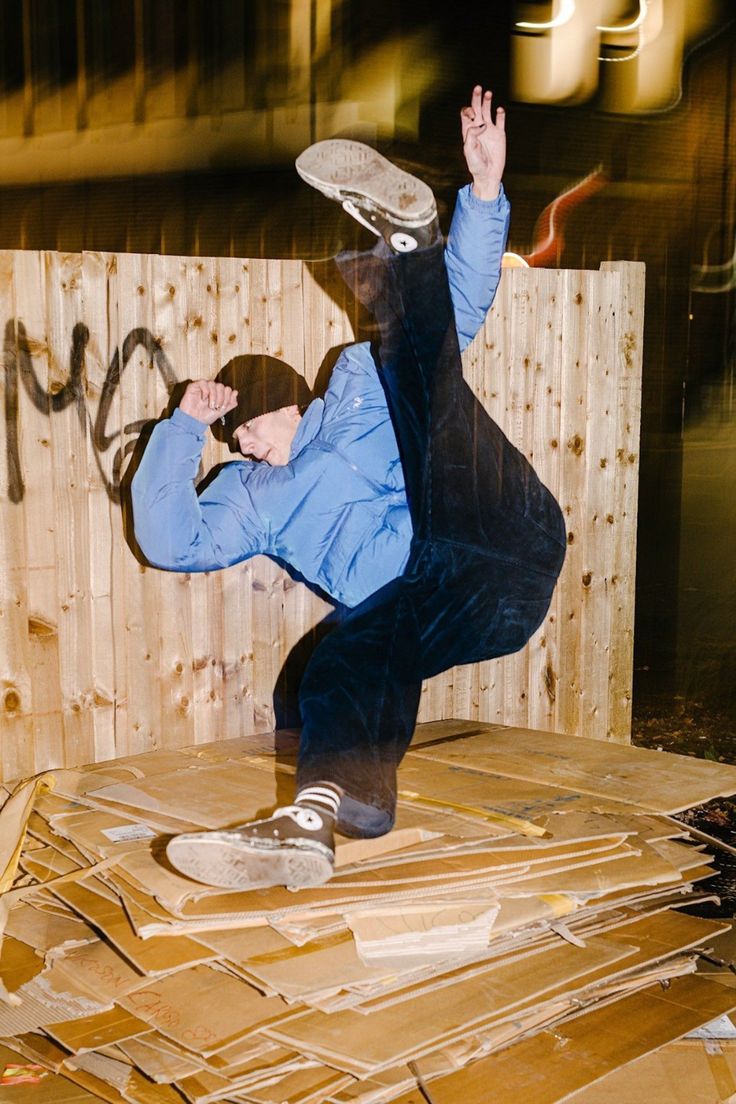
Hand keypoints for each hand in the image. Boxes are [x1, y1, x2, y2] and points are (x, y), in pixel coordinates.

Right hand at [179, 380, 238, 425]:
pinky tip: (203, 399)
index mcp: (218, 394)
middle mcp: (211, 389)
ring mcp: (202, 387)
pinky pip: (202, 382)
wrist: (192, 421)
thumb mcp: (221, 412)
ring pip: (212, 383)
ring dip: (214, 395)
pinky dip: (205, 391)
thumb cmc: (204, 417)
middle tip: (217, 407)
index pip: (227, 389)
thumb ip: (230, 403)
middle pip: (221, 386)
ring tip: (211, 405)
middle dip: (221, 398)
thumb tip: (236, 392)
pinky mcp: (193, 386)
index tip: (222, 408)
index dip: (228, 398)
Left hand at [461, 85, 505, 200]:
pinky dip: (500, 114)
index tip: (473, 115)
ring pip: (488, 111)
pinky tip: (499, 110)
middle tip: (478, 88)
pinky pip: (500, 121)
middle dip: (476, 98)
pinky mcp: (500, 134)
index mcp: (468, 131)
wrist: (488, 175)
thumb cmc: (476, 165)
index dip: (468, 110)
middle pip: (476, 109)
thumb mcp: (469, 150)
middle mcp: (479, 128)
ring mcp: (490, 130)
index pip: (466, 114)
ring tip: (488, 93)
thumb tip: (481, 124)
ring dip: (487, 102)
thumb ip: (471, 135)